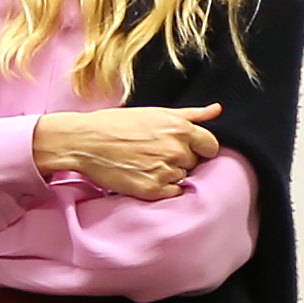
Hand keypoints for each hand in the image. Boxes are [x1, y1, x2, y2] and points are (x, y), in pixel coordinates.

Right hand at [35, 104, 224, 200]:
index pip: (211, 146)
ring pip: (182, 177)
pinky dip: (162, 188)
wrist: (85, 142)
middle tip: (155, 152)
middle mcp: (176, 150)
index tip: (186, 148)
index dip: (200, 148)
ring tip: (145, 163)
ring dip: (169, 173)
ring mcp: (165, 171)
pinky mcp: (152, 190)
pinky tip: (144, 176)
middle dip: (180, 159)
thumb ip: (191, 114)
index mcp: (180, 128)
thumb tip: (218, 109)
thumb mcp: (156, 113)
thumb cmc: (117, 124)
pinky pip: (172, 193)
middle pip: (194, 162)